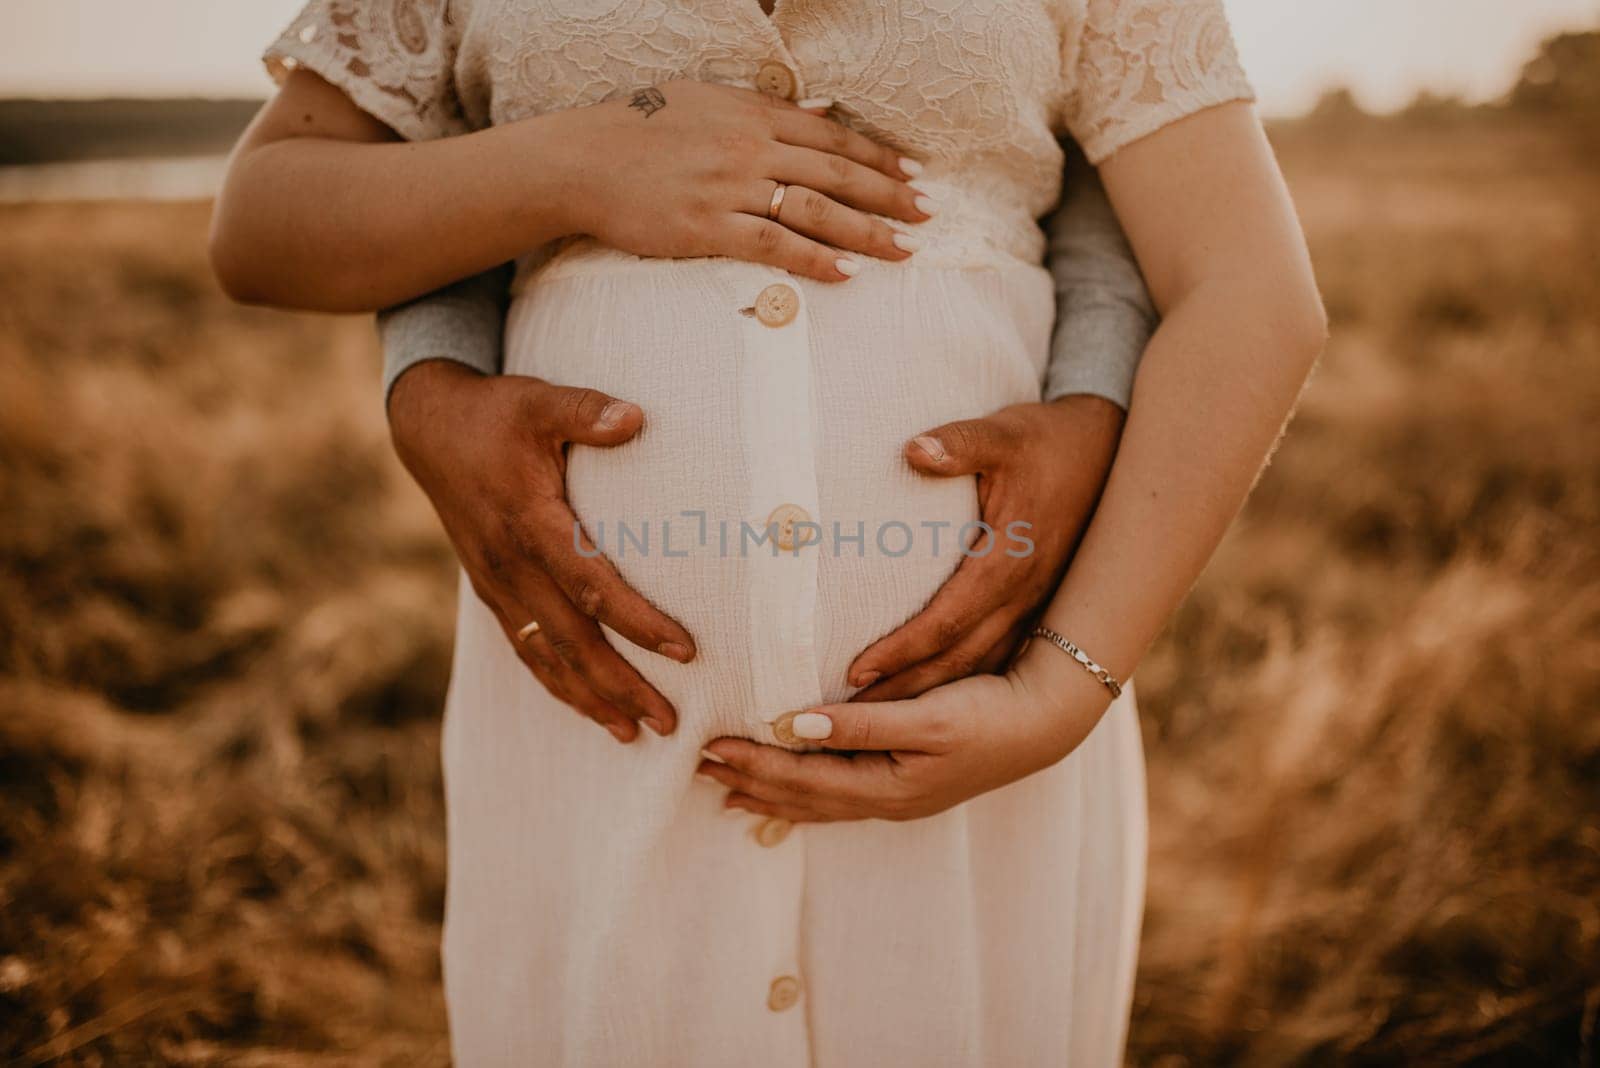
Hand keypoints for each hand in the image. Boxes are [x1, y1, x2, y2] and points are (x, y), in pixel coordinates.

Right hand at [389, 360, 694, 743]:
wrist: (428, 427)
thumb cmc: (496, 414)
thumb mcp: (538, 401)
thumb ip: (586, 411)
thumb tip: (637, 417)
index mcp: (529, 523)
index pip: (591, 584)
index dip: (637, 621)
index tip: (685, 650)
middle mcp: (510, 566)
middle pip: (572, 641)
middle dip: (622, 686)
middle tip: (671, 722)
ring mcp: (497, 585)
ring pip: (545, 657)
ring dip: (590, 699)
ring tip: (634, 734)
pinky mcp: (491, 592)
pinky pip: (525, 649)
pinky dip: (557, 684)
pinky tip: (588, 708)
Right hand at [556, 79, 930, 281]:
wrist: (582, 159)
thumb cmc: (639, 128)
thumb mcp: (706, 99)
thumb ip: (763, 108)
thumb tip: (817, 110)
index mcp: (753, 113)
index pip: (831, 135)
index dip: (878, 156)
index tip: (914, 173)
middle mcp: (750, 147)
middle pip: (837, 173)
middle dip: (890, 195)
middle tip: (928, 214)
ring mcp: (731, 188)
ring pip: (817, 211)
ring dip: (868, 232)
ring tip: (904, 251)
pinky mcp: (708, 227)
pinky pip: (775, 246)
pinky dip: (816, 261)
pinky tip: (848, 275)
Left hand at [695, 641, 1112, 821]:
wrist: (1045, 722)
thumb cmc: (989, 714)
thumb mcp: (924, 716)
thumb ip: (858, 724)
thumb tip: (793, 723)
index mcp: (884, 786)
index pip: (800, 778)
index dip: (753, 763)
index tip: (709, 746)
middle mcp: (885, 800)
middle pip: (801, 797)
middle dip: (750, 782)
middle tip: (699, 766)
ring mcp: (897, 797)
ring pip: (818, 803)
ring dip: (772, 796)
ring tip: (729, 791)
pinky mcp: (908, 784)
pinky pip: (840, 797)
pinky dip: (806, 795)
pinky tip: (794, 792)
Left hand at [846, 394, 1124, 700]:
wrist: (1110, 450)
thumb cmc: (1048, 442)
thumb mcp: (1004, 434)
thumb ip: (959, 444)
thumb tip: (913, 450)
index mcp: (1007, 562)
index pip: (945, 620)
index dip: (901, 650)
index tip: (857, 672)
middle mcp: (1023, 596)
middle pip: (958, 661)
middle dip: (905, 692)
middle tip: (852, 720)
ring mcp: (1036, 606)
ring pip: (980, 667)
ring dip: (933, 698)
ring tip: (882, 723)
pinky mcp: (1040, 607)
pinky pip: (999, 657)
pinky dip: (963, 684)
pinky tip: (935, 701)